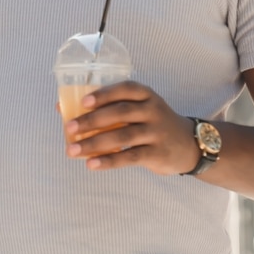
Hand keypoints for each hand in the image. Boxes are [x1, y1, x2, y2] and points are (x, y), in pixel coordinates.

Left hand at [65, 81, 200, 175]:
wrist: (190, 145)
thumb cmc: (153, 123)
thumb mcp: (140, 109)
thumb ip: (110, 108)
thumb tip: (63, 108)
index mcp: (146, 95)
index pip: (125, 89)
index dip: (104, 94)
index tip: (84, 101)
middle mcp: (152, 111)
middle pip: (119, 113)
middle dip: (91, 121)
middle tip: (70, 128)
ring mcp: (156, 132)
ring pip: (122, 136)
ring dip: (94, 143)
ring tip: (72, 150)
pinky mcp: (157, 153)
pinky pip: (129, 157)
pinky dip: (108, 161)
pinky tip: (91, 164)